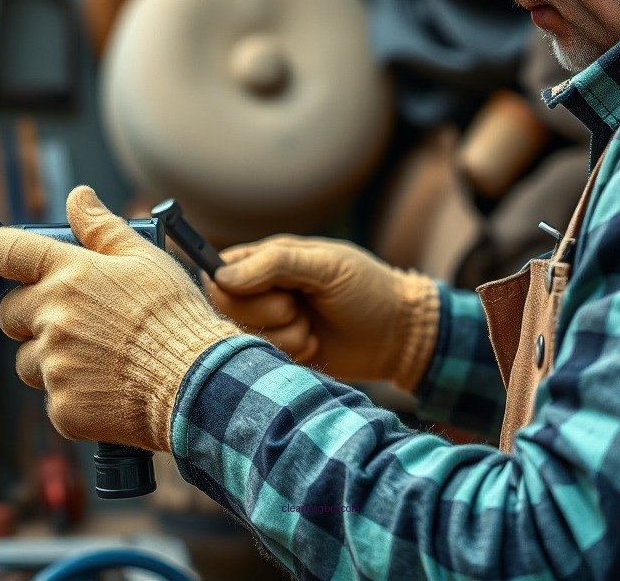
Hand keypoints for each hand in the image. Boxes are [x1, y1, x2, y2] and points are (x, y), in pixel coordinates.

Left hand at [0, 186, 241, 451]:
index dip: (1, 250)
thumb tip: (78, 197)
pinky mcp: (62, 407)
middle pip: (10, 313)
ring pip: (29, 359)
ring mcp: (54, 366)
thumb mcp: (145, 258)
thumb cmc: (174, 314)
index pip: (5, 251)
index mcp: (69, 275)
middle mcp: (52, 318)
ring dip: (52, 356)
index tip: (6, 257)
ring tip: (100, 355)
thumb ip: (103, 227)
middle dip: (32, 312)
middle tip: (77, 316)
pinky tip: (110, 384)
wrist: (195, 381)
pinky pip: (53, 397)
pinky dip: (74, 391)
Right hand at [205, 237, 439, 390]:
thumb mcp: (326, 265)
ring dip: (281, 336)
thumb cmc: (367, 290)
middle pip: (226, 306)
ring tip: (311, 328)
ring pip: (242, 336)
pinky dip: (289, 354)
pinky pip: (262, 359)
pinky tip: (314, 346)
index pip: (221, 270)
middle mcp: (263, 291)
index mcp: (269, 260)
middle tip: (296, 307)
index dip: (232, 285)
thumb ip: (275, 264)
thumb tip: (220, 277)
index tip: (268, 291)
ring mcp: (270, 325)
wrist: (399, 336)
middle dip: (263, 312)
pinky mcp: (280, 354)